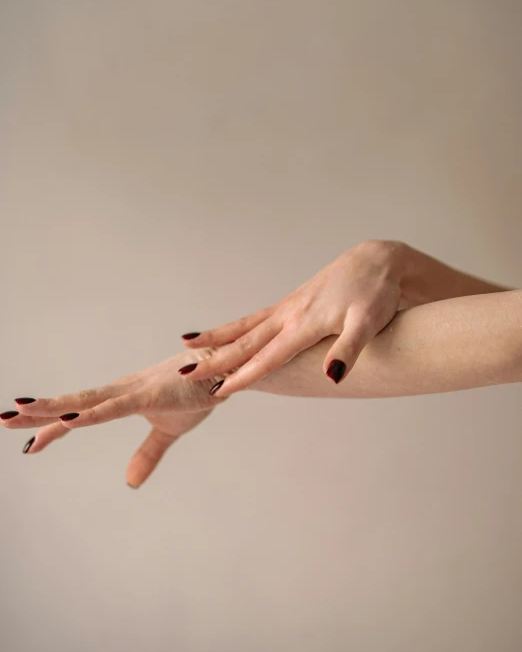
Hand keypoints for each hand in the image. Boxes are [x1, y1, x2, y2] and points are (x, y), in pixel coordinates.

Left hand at [1, 348, 225, 487]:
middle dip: (37, 413)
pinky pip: (114, 407)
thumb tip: (129, 483)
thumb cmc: (196, 393)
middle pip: (72, 404)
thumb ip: (147, 455)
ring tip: (21, 412)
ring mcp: (133, 392)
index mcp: (123, 399)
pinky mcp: (150, 395)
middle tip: (4, 419)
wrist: (226, 370)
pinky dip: (90, 413)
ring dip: (53, 408)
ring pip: (85, 402)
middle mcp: (121, 392)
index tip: (28, 444)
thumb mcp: (168, 432)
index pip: (80, 414)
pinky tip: (69, 419)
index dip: (52, 427)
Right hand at [180, 240, 409, 395]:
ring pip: (246, 326)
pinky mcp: (295, 303)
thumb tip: (332, 376)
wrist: (379, 261)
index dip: (244, 375)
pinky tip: (230, 332)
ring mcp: (290, 307)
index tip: (218, 389)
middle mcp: (291, 315)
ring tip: (189, 343)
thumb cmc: (376, 294)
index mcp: (305, 324)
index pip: (268, 357)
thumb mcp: (369, 323)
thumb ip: (348, 349)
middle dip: (216, 358)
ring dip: (218, 337)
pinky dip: (238, 327)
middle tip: (185, 370)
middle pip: (246, 340)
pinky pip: (258, 319)